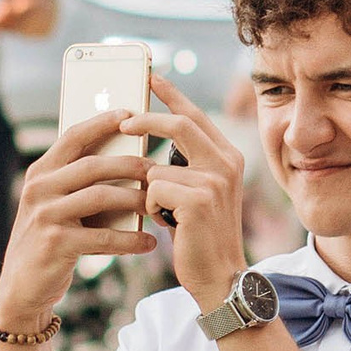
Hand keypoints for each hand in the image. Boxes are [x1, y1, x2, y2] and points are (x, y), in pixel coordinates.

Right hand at [0, 108, 156, 328]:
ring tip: (159, 204)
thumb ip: (81, 183)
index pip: (73, 137)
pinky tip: (149, 243)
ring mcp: (45, 215)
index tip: (131, 112)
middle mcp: (40, 189)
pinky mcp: (55, 243)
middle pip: (93, 165)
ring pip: (101, 196)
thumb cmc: (53, 240)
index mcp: (41, 173)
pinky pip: (102, 236)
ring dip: (135, 200)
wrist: (23, 286)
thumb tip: (130, 158)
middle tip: (160, 168)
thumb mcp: (59, 205)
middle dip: (131, 164)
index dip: (102, 122)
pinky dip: (130, 239)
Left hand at [123, 73, 249, 308]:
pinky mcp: (198, 199)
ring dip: (148, 191)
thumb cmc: (201, 236)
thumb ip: (184, 165)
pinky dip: (151, 208)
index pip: (195, 115)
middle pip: (179, 125)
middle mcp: (227, 163)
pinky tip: (170, 225)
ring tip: (166, 214)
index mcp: (228, 157)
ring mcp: (215, 180)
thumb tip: (146, 145)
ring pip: (157, 167)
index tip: (150, 75)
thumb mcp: (198, 193)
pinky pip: (153, 189)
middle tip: (122, 123)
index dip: (171, 94)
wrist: (219, 276)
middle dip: (145, 122)